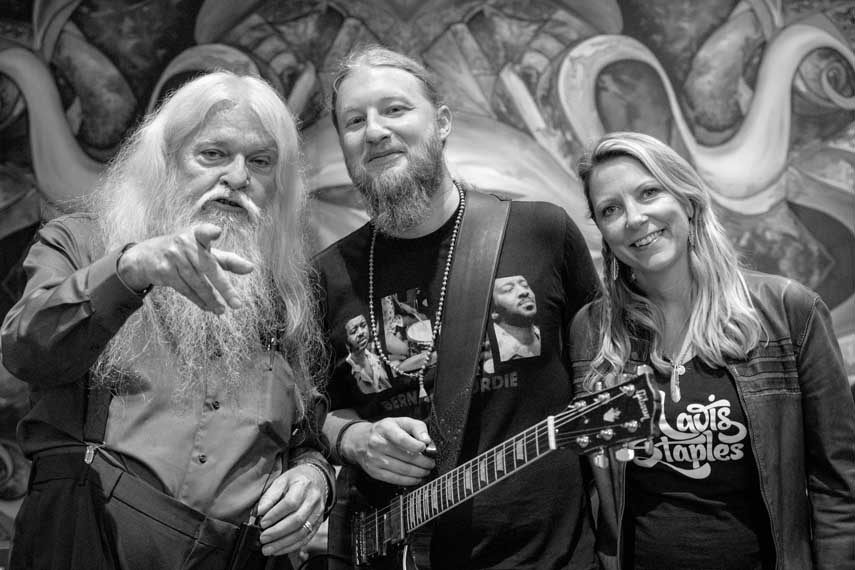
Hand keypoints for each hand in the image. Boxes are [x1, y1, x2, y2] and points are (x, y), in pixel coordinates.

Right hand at [118, 223, 253, 312]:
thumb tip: (251, 268)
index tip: (216, 232)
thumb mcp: (203, 251)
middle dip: (224, 288)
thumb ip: (227, 260)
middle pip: (209, 269)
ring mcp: (172, 257)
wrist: (145, 257)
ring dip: (211, 300)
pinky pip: (185, 290)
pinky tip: (208, 307)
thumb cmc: (184, 252)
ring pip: (197, 284)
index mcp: (196, 234)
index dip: (209, 232)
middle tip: (237, 304)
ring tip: (222, 310)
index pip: (204, 232)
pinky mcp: (164, 271)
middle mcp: (184, 243)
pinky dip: (198, 300)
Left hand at [255, 464, 327, 555]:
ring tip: (267, 548)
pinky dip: (291, 547)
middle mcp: (313, 500)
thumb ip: (270, 495)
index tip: (262, 523)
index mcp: (303, 486)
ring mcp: (317, 513)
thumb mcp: (282, 480)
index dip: (275, 514)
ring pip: (302, 532)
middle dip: (277, 532)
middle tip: (263, 538)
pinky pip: (305, 539)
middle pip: (297, 520)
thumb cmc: (297, 480)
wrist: (318, 479)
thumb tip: (258, 511)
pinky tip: (278, 550)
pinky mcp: (317, 524)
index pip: (291, 503)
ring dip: (283, 543)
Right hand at [345, 417, 434, 485]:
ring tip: (426, 470)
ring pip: (402, 470)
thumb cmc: (385, 431)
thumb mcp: (400, 421)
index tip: (425, 447)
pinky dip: (409, 480)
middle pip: (405, 456)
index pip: (401, 438)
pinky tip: (416, 478)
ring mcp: (375, 459)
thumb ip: (417, 427)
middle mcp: (377, 444)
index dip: (416, 445)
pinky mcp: (374, 472)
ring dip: (418, 472)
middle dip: (423, 462)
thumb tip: (427, 440)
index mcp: (385, 429)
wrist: (360, 440)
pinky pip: (394, 479)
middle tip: (431, 462)